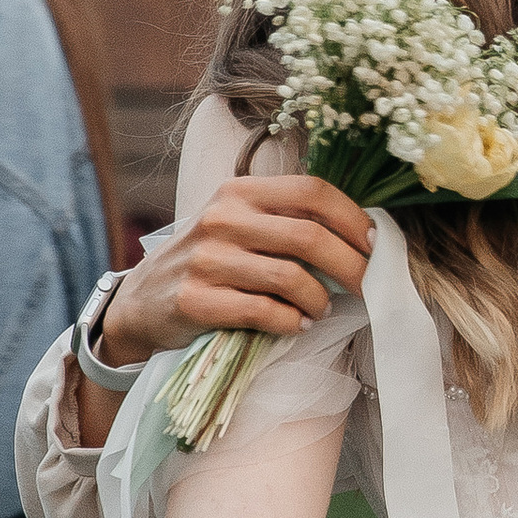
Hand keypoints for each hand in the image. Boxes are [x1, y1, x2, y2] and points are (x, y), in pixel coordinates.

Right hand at [100, 176, 372, 364]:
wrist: (142, 301)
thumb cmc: (208, 261)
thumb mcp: (238, 224)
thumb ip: (286, 221)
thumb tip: (362, 237)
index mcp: (239, 192)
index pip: (312, 191)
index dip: (353, 218)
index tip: (376, 244)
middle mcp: (222, 218)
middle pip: (309, 237)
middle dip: (351, 266)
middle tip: (368, 286)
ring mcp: (206, 260)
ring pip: (291, 278)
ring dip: (319, 300)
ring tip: (321, 309)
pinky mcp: (195, 300)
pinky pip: (263, 311)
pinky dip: (291, 322)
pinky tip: (297, 325)